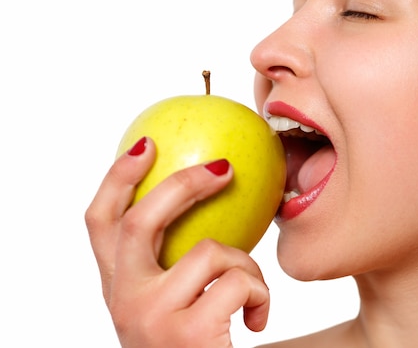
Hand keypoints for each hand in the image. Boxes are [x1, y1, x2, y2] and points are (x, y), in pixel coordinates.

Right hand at [85, 137, 269, 347]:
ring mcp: (151, 318)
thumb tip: (212, 195)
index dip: (117, 178)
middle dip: (184, 185)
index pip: (99, 223)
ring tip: (253, 295)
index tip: (147, 145)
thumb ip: (176, 264)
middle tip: (223, 168)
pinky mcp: (187, 333)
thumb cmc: (204, 346)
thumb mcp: (177, 304)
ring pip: (210, 251)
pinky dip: (262, 295)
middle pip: (140, 220)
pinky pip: (241, 282)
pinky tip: (258, 320)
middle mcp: (123, 303)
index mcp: (120, 290)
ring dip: (247, 266)